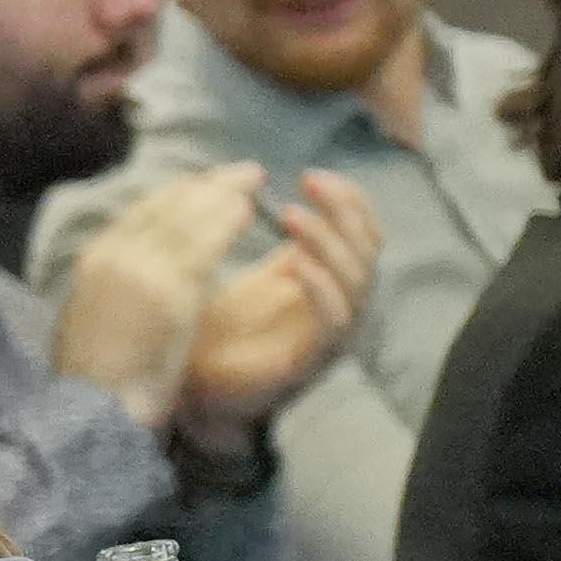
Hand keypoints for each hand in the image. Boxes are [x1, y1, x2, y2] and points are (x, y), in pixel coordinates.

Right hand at [46, 163, 267, 416]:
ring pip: (188, 216)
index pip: (140, 213)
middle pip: (165, 205)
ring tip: (251, 181)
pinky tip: (249, 208)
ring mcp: (142, 271)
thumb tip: (130, 281)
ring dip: (223, 194)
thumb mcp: (93, 319)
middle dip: (206, 184)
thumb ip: (114, 290)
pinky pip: (205, 243)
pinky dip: (227, 220)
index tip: (204, 185)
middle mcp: (115, 257)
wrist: (94, 408)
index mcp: (95, 263)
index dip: (178, 195)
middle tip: (240, 172)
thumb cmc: (96, 379)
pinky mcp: (171, 291)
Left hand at [176, 170, 381, 441]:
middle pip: (369, 251)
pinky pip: (334, 321)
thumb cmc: (221, 330)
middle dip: (344, 211)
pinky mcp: (311, 361)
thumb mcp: (253, 273)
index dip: (348, 200)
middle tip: (308, 184)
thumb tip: (272, 188)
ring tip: (290, 216)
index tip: (312, 175)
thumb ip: (277, 241)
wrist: (191, 385)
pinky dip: (320, 287)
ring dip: (327, 242)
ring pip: (356, 281)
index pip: (363, 232)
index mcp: (328, 280)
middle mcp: (338, 305)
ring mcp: (329, 336)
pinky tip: (294, 263)